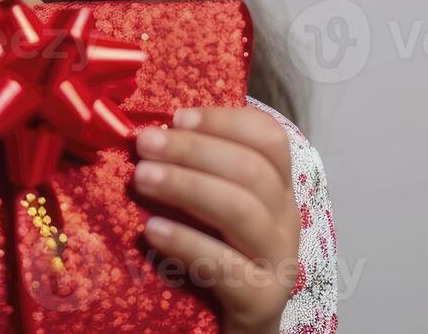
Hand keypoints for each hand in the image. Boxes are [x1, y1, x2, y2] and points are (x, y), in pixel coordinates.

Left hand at [131, 106, 303, 333]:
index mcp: (278, 189)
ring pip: (241, 210)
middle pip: (250, 169)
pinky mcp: (260, 299)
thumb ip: (197, 173)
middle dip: (193, 150)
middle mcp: (286, 219)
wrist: (235, 327)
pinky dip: (185, 242)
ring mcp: (278, 260)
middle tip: (144, 144)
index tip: (176, 116)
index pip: (269, 138)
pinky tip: (151, 231)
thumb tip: (149, 134)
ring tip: (141, 178)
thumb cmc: (217, 257)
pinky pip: (223, 264)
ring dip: (186, 186)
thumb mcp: (213, 210)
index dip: (225, 120)